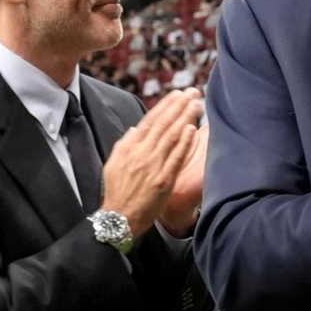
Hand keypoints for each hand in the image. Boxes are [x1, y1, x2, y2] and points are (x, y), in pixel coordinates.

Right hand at [99, 90, 202, 238]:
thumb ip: (125, 144)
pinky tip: (192, 129)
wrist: (120, 217)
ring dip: (185, 118)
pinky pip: (176, 158)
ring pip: (171, 137)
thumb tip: (136, 128)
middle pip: (164, 125)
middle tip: (192, 93)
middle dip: (179, 106)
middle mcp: (141, 154)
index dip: (165, 106)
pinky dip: (184, 143)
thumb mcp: (114, 163)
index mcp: (129, 147)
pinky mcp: (164, 180)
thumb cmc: (117, 191)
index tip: (177, 94)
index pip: (150, 120)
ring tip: (196, 104)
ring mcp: (153, 167)